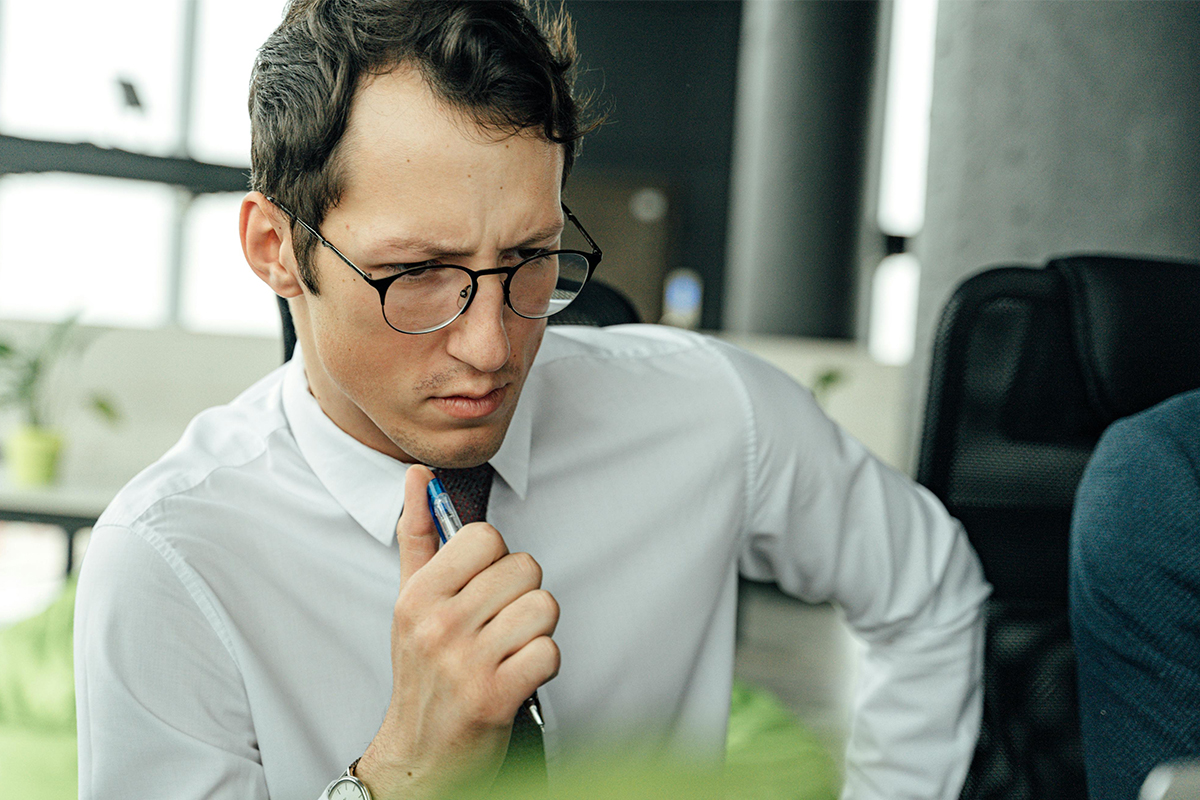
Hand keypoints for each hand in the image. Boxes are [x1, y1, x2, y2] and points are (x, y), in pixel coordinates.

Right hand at [354, 465, 559, 799]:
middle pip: (525, 569)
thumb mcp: (409, 601)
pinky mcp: (495, 696)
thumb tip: (418, 476)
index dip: (497, 560)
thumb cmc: (422, 673)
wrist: (419, 754)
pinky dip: (543, 665)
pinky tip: (518, 674)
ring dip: (537, 631)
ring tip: (510, 649)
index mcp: (419, 595)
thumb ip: (418, 535)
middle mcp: (439, 625)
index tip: (484, 588)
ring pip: (544, 607)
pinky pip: (550, 652)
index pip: (486, 537)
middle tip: (499, 625)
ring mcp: (466, 662)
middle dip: (522, 596)